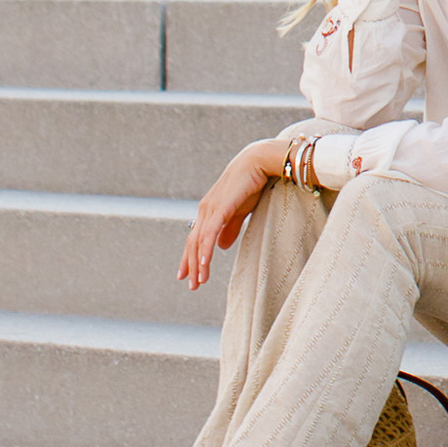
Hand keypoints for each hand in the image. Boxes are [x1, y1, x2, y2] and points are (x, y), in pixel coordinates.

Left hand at [181, 139, 287, 289]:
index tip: (188, 274)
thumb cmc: (252, 182)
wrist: (259, 161)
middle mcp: (205, 209)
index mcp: (209, 210)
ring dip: (198, 263)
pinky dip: (205, 250)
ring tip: (199, 281)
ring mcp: (211, 208)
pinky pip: (210, 233)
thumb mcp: (240, 210)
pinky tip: (204, 265)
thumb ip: (230, 227)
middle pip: (193, 242)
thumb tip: (220, 246)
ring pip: (199, 241)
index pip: (195, 237)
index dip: (190, 257)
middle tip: (192, 285)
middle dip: (191, 265)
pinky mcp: (220, 207)